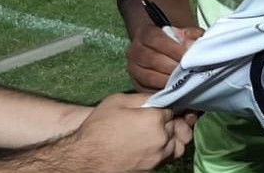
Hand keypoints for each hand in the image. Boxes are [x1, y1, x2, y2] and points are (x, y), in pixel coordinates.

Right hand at [62, 92, 195, 172]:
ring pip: (178, 144)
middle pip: (177, 126)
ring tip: (157, 134)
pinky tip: (153, 147)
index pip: (172, 109)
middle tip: (154, 121)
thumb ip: (142, 98)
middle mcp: (162, 139)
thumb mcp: (117, 102)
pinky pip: (168, 158)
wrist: (86, 159)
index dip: (163, 108)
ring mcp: (158, 157)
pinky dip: (166, 151)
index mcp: (155, 119)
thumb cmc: (98, 129)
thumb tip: (158, 98)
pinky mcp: (153, 169)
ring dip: (171, 137)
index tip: (155, 109)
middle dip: (168, 122)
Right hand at [126, 25, 203, 90]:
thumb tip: (190, 45)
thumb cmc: (176, 43)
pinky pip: (146, 90)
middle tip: (188, 72)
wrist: (163, 51)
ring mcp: (133, 68)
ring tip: (183, 82)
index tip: (187, 57)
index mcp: (145, 33)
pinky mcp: (136, 83)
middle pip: (151, 59)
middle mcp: (134, 50)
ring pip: (148, 77)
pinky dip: (161, 92)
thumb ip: (190, 36)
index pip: (156, 40)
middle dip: (172, 67)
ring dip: (167, 81)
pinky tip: (174, 90)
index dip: (173, 49)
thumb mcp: (185, 34)